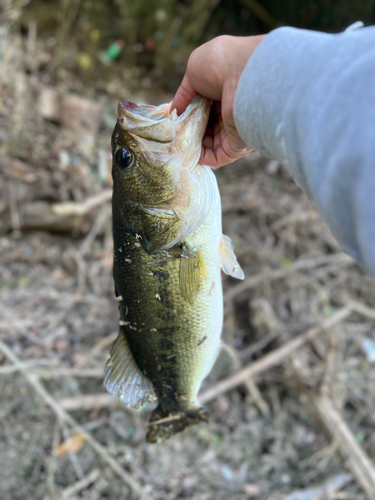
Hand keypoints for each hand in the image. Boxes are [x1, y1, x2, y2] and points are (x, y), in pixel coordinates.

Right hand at [171, 35, 265, 167]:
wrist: (244, 74)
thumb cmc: (220, 64)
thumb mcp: (194, 71)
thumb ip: (183, 93)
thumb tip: (175, 112)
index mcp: (224, 92)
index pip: (205, 109)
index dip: (189, 115)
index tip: (175, 119)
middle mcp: (232, 111)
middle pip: (207, 128)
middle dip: (189, 132)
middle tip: (174, 134)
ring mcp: (235, 129)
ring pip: (211, 145)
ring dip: (193, 146)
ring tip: (177, 144)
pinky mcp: (238, 145)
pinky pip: (218, 157)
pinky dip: (203, 158)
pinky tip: (189, 154)